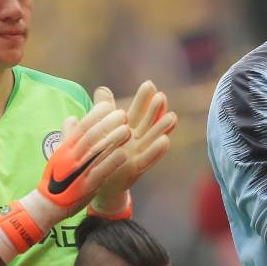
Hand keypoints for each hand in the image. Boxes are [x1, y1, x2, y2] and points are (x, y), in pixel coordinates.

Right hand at [40, 100, 131, 214]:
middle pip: (90, 136)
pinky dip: (111, 162)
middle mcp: (71, 157)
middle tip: (122, 114)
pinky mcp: (86, 185)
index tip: (108, 105)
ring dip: (112, 139)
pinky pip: (99, 172)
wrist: (49, 205)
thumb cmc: (57, 178)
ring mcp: (78, 171)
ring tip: (127, 130)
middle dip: (107, 123)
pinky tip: (124, 154)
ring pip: (95, 151)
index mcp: (66, 148)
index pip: (81, 127)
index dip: (95, 114)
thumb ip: (68, 136)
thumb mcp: (60, 155)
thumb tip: (72, 117)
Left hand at [91, 81, 177, 212]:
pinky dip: (156, 151)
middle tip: (161, 95)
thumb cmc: (99, 153)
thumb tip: (103, 89)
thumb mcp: (99, 129)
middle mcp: (136, 140)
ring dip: (162, 128)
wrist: (94, 181)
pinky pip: (147, 159)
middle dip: (155, 109)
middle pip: (148, 122)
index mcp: (126, 129)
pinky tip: (165, 141)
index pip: (137, 111)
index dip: (143, 99)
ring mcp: (137, 154)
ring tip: (172, 116)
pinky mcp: (135, 169)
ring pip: (152, 139)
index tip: (149, 84)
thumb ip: (103, 110)